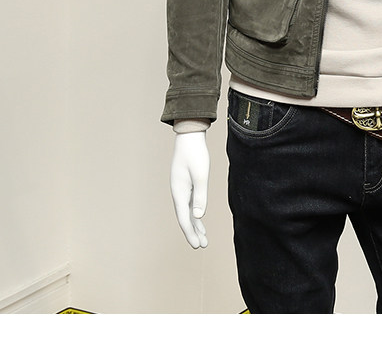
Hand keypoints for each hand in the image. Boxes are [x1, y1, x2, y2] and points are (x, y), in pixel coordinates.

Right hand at [170, 131, 209, 247]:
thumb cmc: (195, 153)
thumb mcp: (201, 174)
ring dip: (194, 225)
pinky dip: (194, 213)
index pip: (184, 218)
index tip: (197, 245)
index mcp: (179, 191)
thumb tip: (198, 217)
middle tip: (201, 246)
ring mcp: (181, 188)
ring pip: (187, 211)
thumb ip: (200, 195)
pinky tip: (199, 219)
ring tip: (202, 238)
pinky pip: (189, 203)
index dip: (190, 233)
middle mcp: (178, 192)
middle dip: (193, 232)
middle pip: (184, 217)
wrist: (190, 136)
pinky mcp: (186, 183)